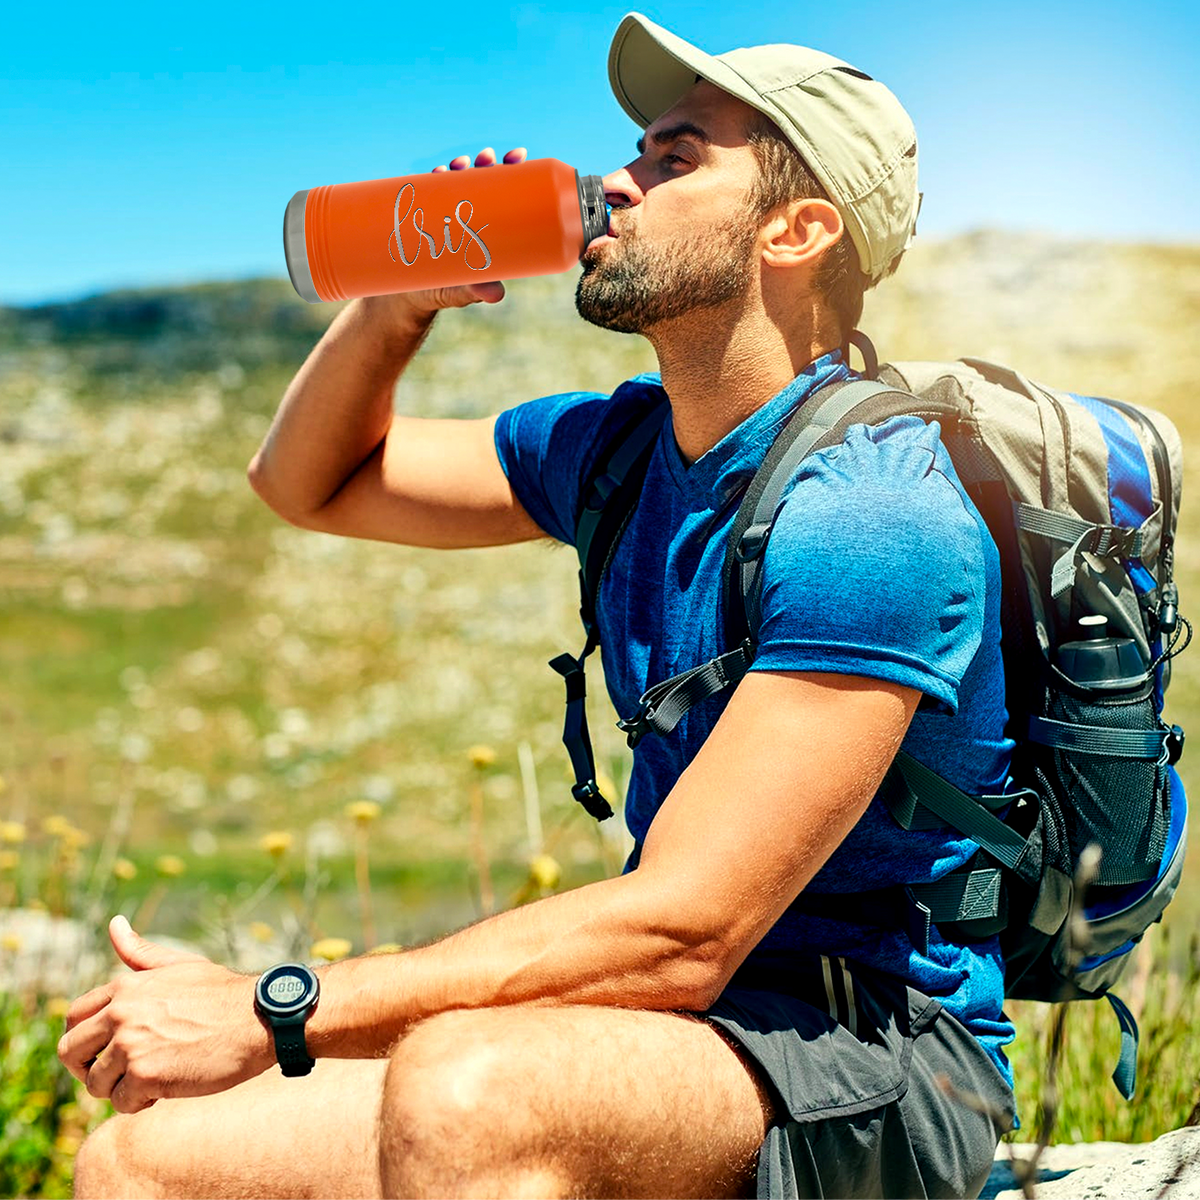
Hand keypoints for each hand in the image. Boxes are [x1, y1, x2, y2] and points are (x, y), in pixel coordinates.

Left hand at [56, 916, 273, 1113]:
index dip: (83, 1039)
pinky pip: (121, 1102)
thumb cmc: (222, 993)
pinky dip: (140, 1103)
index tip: (105, 1050)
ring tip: (152, 1079)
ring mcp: (130, 1043)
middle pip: (70, 1051)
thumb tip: (114, 923)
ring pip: (94, 1082)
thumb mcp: (180, 966)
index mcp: (125, 986)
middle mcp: (121, 1012)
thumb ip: (141, 953)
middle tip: (119, 1073)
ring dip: (119, 1088)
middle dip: (88, 1068)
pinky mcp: (145, 1074)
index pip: (73, 1017)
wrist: (260, 1018)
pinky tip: (165, 1089)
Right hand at [363, 146, 527, 324]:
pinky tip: (438, 172)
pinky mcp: (422, 214)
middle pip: (481, 181)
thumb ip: (476, 291)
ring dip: (459, 167)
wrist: (406, 295)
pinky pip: (428, 190)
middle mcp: (467, 216)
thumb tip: (496, 295)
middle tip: (487, 158)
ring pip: (455, 181)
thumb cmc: (442, 292)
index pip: (503, 195)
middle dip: (486, 164)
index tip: (517, 157)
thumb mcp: (461, 292)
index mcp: (487, 228)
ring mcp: (444, 213)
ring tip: (460, 164)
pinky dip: (434, 179)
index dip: (511, 173)